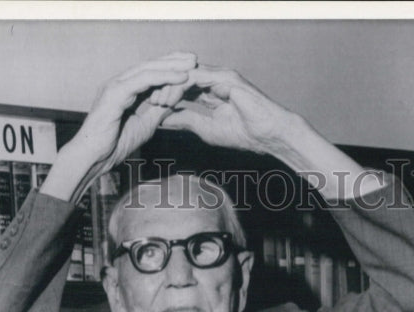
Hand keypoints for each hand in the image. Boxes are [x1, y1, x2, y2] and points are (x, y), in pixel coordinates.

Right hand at [44, 52, 196, 200]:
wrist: (94, 157)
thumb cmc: (113, 145)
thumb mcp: (144, 125)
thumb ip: (157, 111)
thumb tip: (175, 102)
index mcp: (125, 90)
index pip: (150, 73)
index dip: (170, 68)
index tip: (190, 68)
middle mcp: (120, 82)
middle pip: (150, 65)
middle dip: (173, 60)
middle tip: (194, 58)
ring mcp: (116, 85)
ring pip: (148, 69)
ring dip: (172, 65)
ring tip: (192, 64)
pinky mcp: (115, 92)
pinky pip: (143, 80)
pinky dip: (163, 77)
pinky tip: (180, 78)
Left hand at [160, 65, 297, 157]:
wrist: (267, 135)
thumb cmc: (244, 134)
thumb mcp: (206, 129)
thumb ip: (185, 121)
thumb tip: (162, 121)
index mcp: (209, 89)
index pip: (180, 86)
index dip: (163, 95)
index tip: (147, 108)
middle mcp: (213, 78)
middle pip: (180, 76)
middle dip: (161, 87)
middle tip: (145, 101)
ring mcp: (219, 75)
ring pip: (184, 74)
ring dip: (167, 87)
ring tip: (155, 102)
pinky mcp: (225, 78)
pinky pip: (195, 78)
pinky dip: (180, 88)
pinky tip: (169, 100)